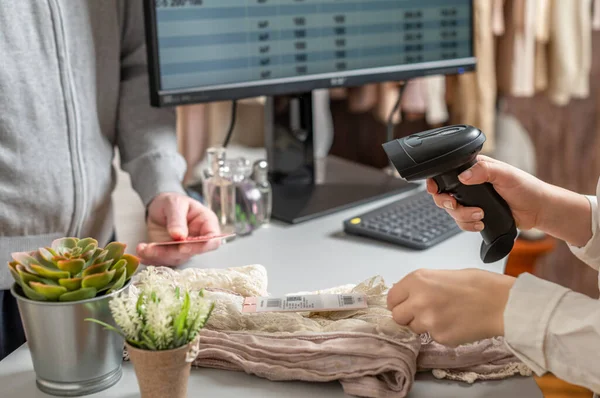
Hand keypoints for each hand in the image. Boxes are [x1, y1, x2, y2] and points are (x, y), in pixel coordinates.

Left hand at [136, 192, 220, 265]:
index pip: (212, 240)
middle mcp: (198, 239)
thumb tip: (179, 236)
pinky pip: (163, 260)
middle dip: (171, 252)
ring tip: (142, 248)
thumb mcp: (174, 203)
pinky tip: (141, 253)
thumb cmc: (172, 201)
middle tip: (153, 248)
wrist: (158, 207)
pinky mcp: (172, 254)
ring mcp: (185, 248)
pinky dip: (151, 258)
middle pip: (191, 252)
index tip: (183, 246)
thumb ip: (177, 219)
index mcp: (206, 223)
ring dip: (158, 256)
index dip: (201, 246)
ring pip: (175, 258)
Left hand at [387, 268, 515, 346]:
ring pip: (414, 329)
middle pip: (397, 316)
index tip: (405, 305)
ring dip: (424, 325)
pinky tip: (456, 324)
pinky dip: (441, 333)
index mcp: (417, 280)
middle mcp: (417, 300)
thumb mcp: (443, 275)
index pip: (391, 298)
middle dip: (408, 316)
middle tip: (424, 313)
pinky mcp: (440, 337)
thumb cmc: (478, 284)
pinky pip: (433, 338)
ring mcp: (428, 321)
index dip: (399, 302)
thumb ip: (422, 286)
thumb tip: (410, 296)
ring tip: (445, 316)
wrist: (501, 303)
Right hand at [426, 155, 547, 231]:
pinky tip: (480, 224)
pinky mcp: (476, 215)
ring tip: (479, 216)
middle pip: (444, 196)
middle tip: (457, 205)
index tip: (436, 189)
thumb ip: (484, 170)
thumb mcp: (506, 174)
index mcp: (474, 169)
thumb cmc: (526, 187)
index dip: (436, 182)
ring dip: (463, 217)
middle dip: (450, 204)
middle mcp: (470, 185)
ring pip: (452, 212)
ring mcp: (472, 201)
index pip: (447, 174)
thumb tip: (463, 176)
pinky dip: (468, 225)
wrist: (538, 210)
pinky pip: (462, 223)